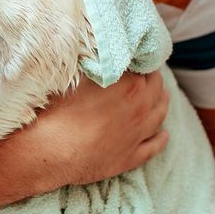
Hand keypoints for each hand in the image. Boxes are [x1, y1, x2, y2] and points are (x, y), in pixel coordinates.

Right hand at [20, 70, 170, 189]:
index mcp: (130, 86)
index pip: (144, 65)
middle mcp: (140, 109)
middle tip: (149, 73)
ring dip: (162, 103)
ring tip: (163, 96)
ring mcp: (137, 135)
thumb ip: (97, 65)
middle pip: (156, 88)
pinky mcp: (130, 158)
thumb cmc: (59, 110)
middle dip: (154, 78)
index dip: (140, 60)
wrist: (50, 151)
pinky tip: (164, 134)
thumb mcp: (77, 76)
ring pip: (159, 116)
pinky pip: (153, 147)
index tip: (136, 57)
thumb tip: (104, 55)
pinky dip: (161, 139)